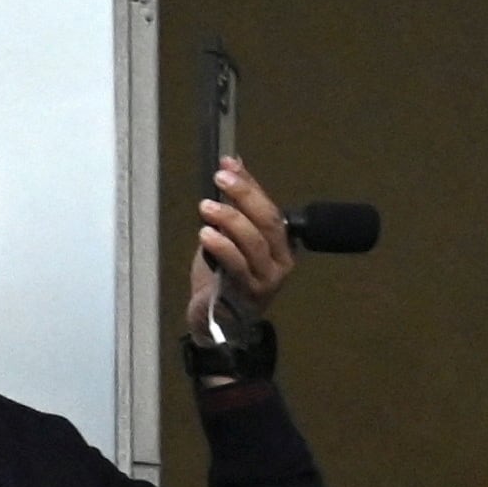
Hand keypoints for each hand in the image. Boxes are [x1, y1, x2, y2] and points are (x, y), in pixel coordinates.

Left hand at [185, 157, 294, 340]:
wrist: (217, 322)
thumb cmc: (224, 279)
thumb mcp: (229, 236)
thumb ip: (235, 204)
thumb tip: (234, 164)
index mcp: (280, 244)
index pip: (268, 207)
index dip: (250, 184)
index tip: (229, 164)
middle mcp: (280, 261)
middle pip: (267, 221)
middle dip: (244, 196)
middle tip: (221, 178)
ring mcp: (266, 279)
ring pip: (254, 242)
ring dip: (230, 219)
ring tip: (207, 207)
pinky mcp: (249, 293)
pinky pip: (237, 265)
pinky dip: (222, 246)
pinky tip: (207, 234)